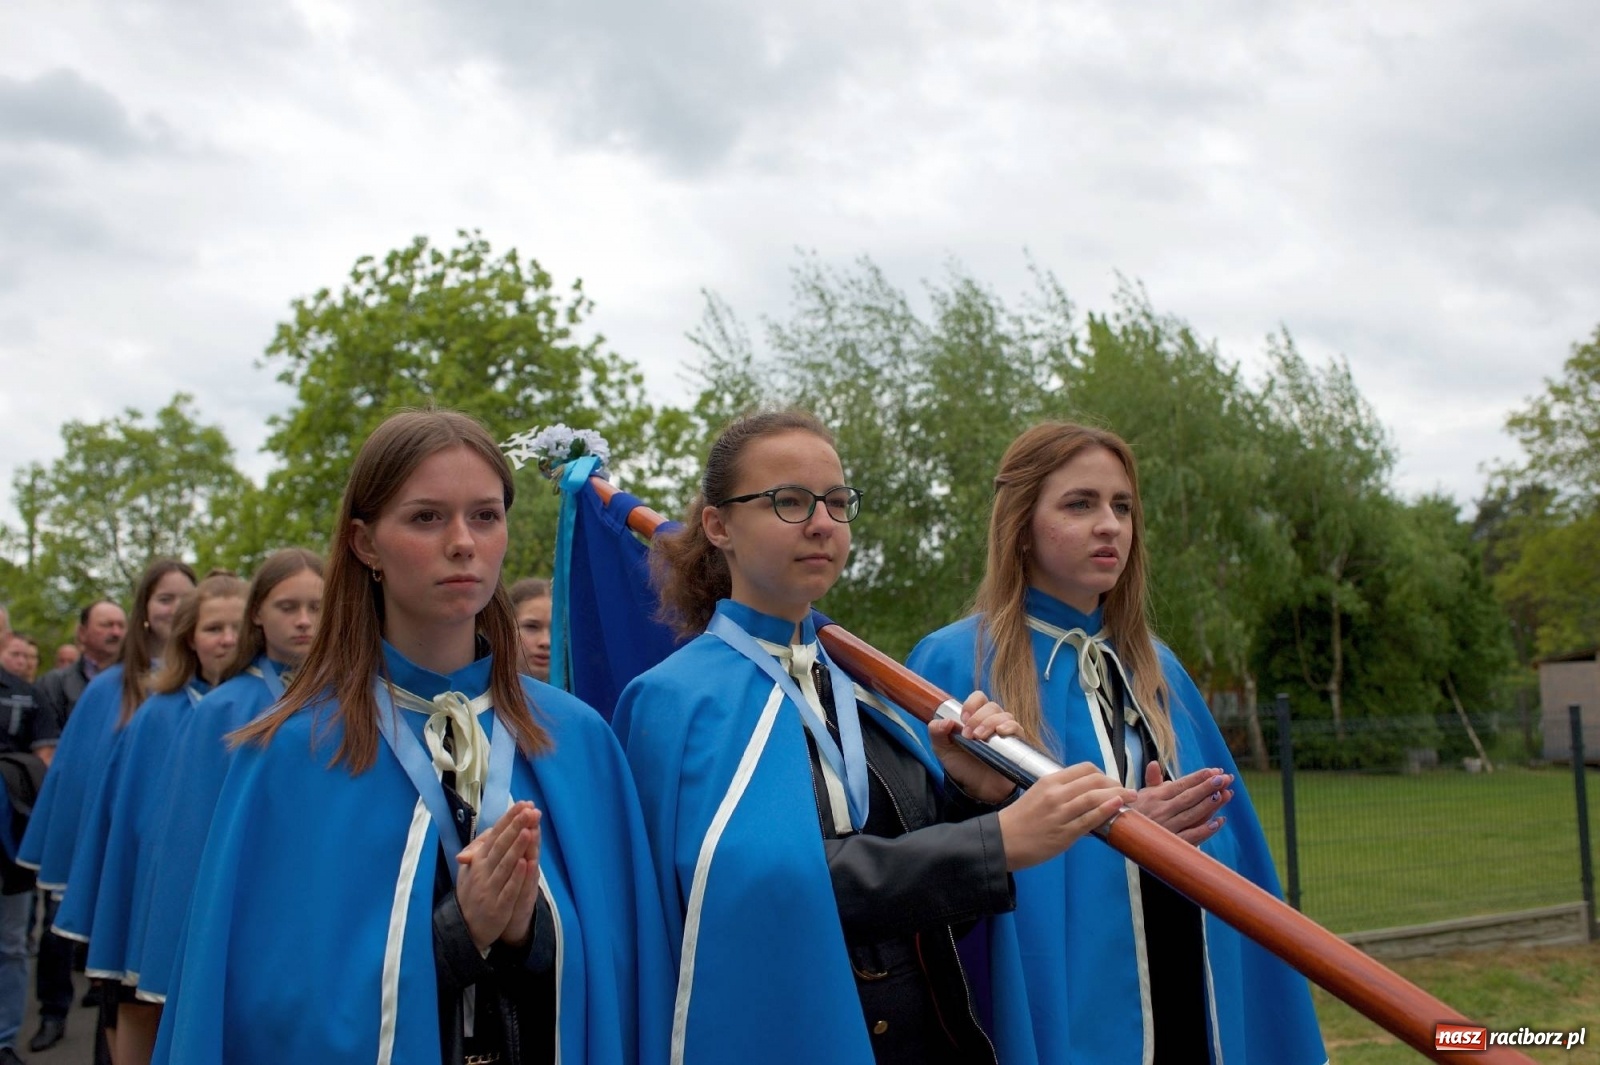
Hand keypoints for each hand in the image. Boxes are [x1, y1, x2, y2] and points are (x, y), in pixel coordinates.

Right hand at [455, 801, 541, 952]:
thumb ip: (482, 849)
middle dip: (515, 827)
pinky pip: (508, 889)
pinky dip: (516, 877)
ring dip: (517, 847)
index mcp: (478, 860)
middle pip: (501, 845)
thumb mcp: (472, 868)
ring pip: (505, 864)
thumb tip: (492, 829)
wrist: (465, 928)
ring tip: (528, 830)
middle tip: (530, 810)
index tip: (523, 804)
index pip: (495, 834)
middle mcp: (482, 871)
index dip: (509, 819)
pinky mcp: (498, 906)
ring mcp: (490, 888)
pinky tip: (525, 864)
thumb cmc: (472, 892)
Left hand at [928, 690, 1026, 803]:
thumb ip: (936, 732)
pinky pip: (1017, 728)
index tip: (962, 719)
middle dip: (978, 718)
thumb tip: (945, 721)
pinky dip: (1009, 727)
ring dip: (990, 723)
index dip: (971, 704)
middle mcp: (992, 721)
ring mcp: (1004, 731)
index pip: (978, 698)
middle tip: (969, 735)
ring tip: (980, 738)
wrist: (976, 788)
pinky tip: (1000, 733)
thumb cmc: (961, 765)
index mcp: (975, 717)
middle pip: (991, 706)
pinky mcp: (1015, 743)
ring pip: (1004, 715)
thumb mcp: (942, 749)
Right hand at [997, 763, 1132, 870]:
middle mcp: (1056, 794)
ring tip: (1131, 797)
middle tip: (1125, 791)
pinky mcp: (1064, 833)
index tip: (1110, 782)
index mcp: (1049, 781)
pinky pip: (1090, 819)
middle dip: (1115, 783)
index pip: (1085, 769)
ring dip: (1118, 795)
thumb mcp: (1037, 796)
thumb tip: (1085, 798)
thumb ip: (1060, 794)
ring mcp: (1061, 813)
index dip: (1103, 774)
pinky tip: (1117, 806)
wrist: (1001, 841)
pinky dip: (1106, 810)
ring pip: (1095, 797)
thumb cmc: (1019, 820)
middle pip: (1094, 780)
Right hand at [1128, 762, 1232, 845]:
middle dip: (1208, 787)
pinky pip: (1191, 836)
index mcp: (1155, 796)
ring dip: (1210, 805)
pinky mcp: (1170, 844)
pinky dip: (1205, 830)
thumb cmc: (1134, 812)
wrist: (1119, 834)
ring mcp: (1166, 827)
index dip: (1198, 777)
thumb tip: (1154, 763)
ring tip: (1226, 794)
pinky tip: (1219, 821)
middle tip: (1225, 778)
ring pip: (1192, 815)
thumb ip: (1152, 780)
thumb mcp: (1140, 794)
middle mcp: (1160, 810)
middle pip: (1188, 797)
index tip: (1215, 771)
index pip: (1181, 785)